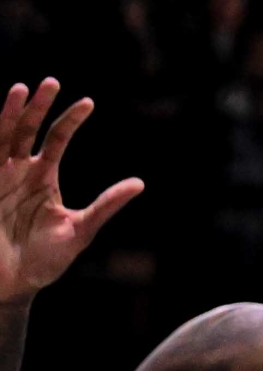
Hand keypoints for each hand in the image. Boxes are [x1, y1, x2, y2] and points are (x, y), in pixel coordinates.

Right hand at [0, 79, 141, 304]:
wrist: (12, 287)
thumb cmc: (45, 261)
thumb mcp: (80, 230)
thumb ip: (105, 206)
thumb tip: (140, 183)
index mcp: (43, 177)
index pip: (56, 139)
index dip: (70, 120)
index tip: (88, 102)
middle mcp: (18, 173)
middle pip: (27, 130)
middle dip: (37, 107)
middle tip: (50, 82)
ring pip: (2, 138)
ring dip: (9, 114)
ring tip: (20, 89)